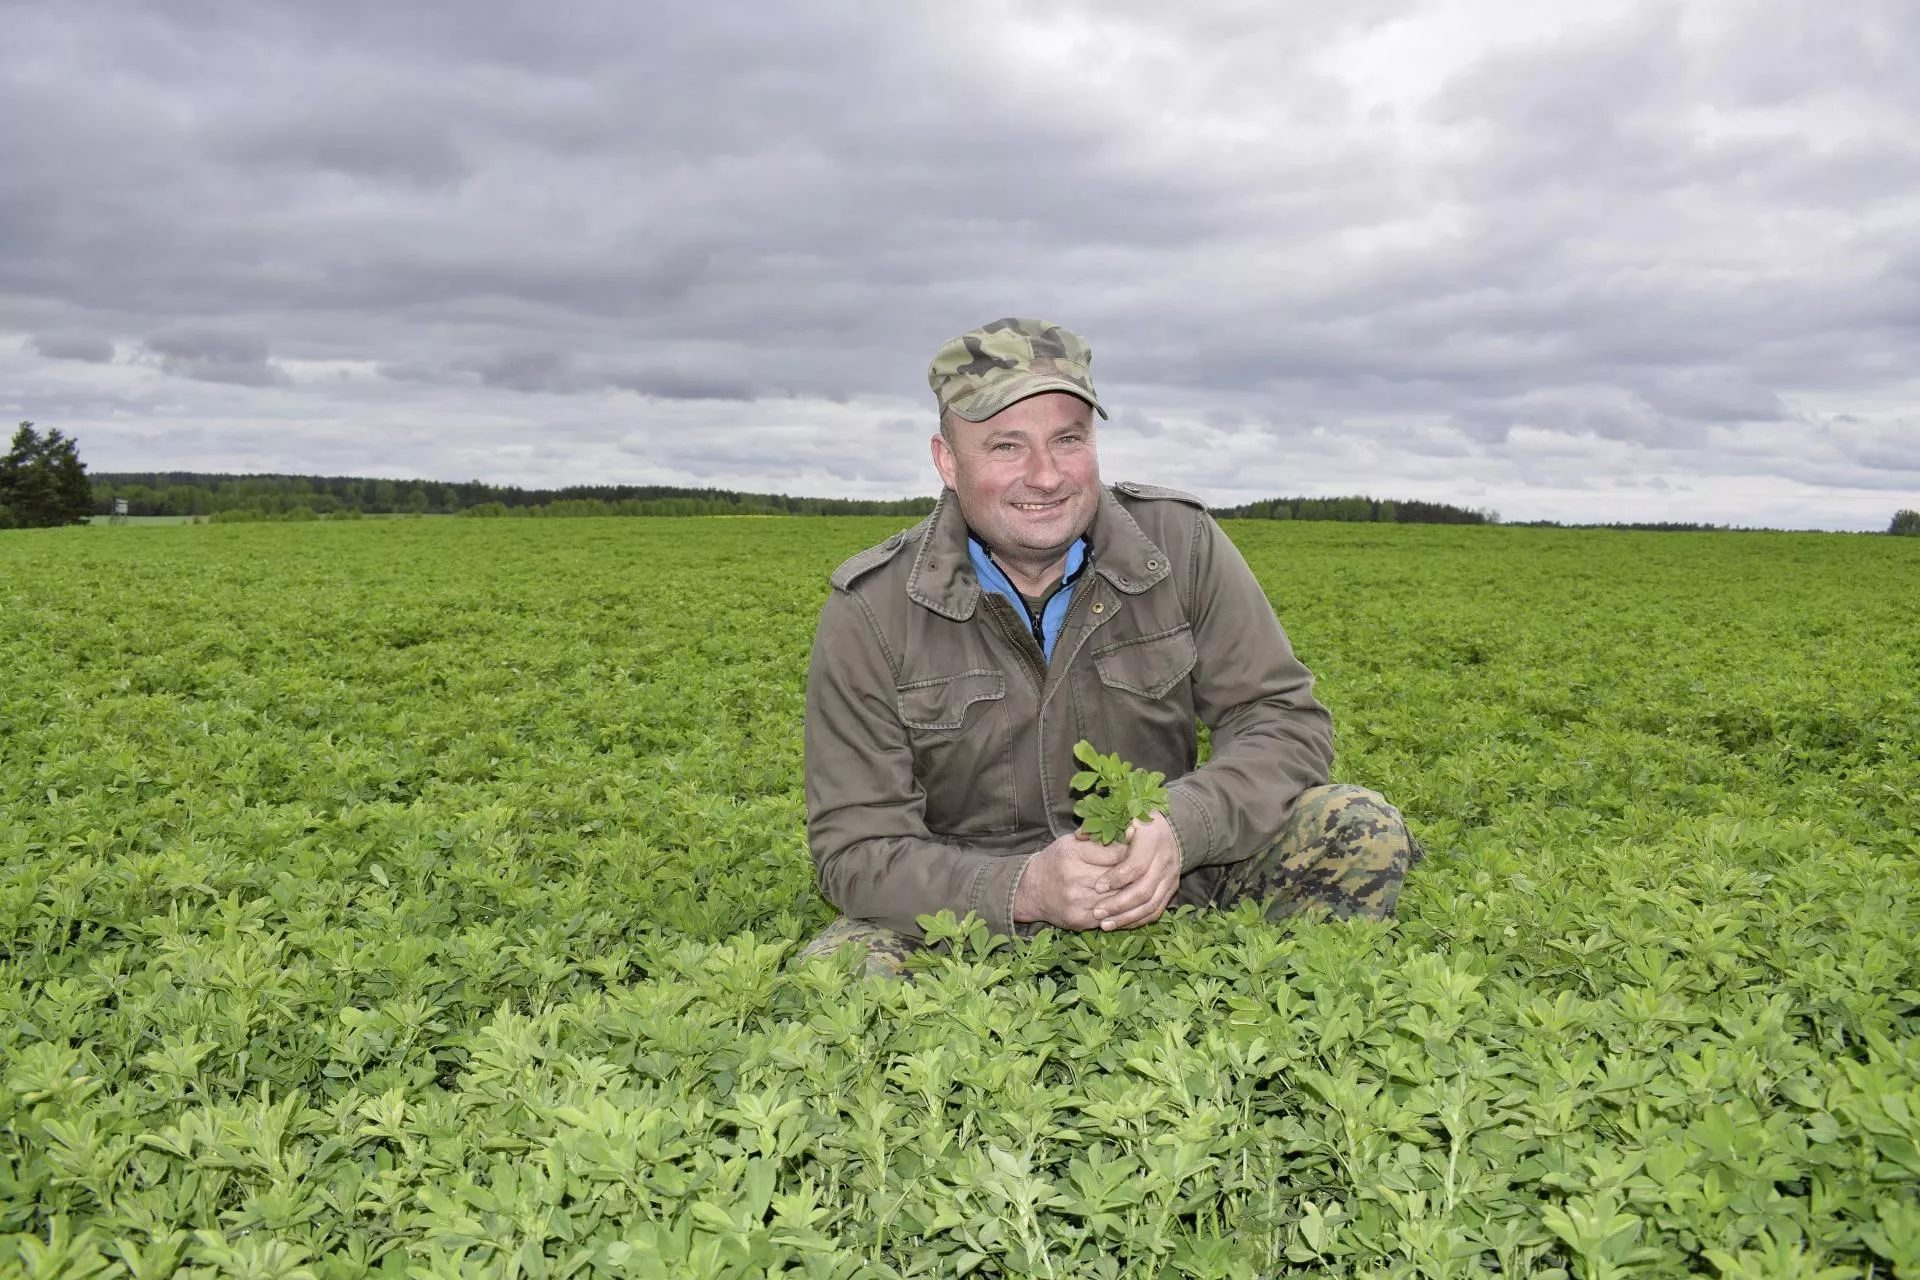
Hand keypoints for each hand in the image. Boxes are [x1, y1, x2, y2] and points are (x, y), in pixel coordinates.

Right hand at [1012, 815, 1181, 931]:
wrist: (1031, 891)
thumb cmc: (1055, 861)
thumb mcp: (1070, 843)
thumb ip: (1097, 839)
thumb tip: (1129, 831)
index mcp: (1073, 854)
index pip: (1115, 854)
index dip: (1133, 851)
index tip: (1145, 847)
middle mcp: (1074, 879)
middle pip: (1119, 878)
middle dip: (1138, 873)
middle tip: (1153, 867)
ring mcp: (1077, 902)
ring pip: (1118, 899)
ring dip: (1135, 894)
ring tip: (1147, 885)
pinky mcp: (1080, 921)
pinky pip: (1111, 917)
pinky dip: (1124, 911)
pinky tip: (1134, 903)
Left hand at [1087, 812, 1180, 930]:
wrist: (1171, 829)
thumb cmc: (1138, 823)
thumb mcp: (1122, 818)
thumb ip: (1101, 828)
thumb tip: (1079, 835)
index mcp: (1152, 840)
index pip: (1135, 865)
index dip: (1115, 878)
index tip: (1097, 886)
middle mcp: (1165, 860)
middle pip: (1143, 889)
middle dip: (1118, 904)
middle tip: (1096, 912)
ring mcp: (1171, 877)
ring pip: (1150, 904)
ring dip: (1126, 917)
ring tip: (1104, 924)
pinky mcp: (1172, 889)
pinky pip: (1156, 911)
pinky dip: (1137, 920)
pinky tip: (1119, 924)